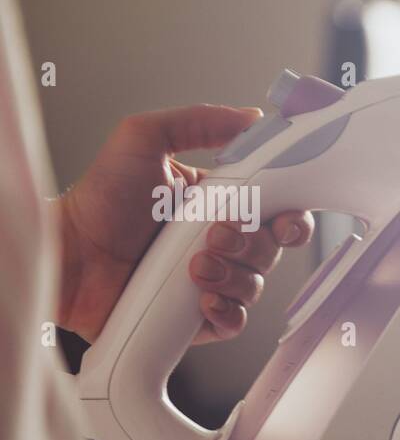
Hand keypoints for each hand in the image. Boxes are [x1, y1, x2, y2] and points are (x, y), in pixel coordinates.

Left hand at [55, 104, 314, 344]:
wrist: (69, 256)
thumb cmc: (99, 199)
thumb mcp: (143, 139)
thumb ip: (199, 121)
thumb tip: (252, 118)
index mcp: (220, 204)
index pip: (277, 212)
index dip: (290, 218)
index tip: (282, 217)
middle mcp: (221, 244)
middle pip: (271, 250)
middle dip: (252, 244)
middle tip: (216, 235)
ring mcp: (212, 281)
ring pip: (255, 286)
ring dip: (233, 275)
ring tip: (194, 267)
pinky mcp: (197, 317)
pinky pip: (234, 321)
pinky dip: (227, 311)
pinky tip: (202, 299)